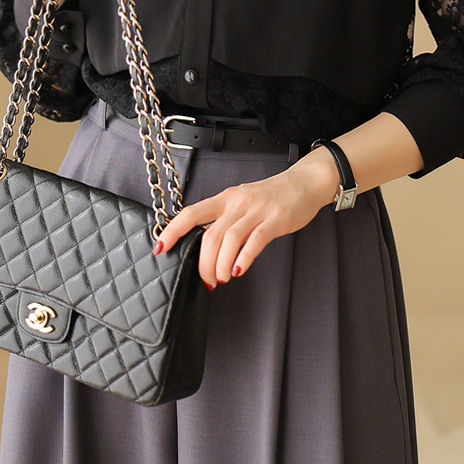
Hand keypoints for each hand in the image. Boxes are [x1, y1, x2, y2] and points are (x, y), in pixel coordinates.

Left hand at [154, 150, 341, 288]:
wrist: (303, 183)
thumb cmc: (270, 196)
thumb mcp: (240, 202)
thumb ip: (222, 219)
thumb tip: (202, 245)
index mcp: (224, 199)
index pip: (191, 213)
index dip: (172, 231)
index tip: (160, 248)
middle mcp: (237, 203)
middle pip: (210, 234)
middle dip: (204, 263)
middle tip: (207, 281)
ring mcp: (257, 211)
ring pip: (230, 239)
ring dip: (221, 264)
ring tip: (222, 278)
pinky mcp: (276, 220)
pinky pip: (256, 240)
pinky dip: (245, 257)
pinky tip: (239, 270)